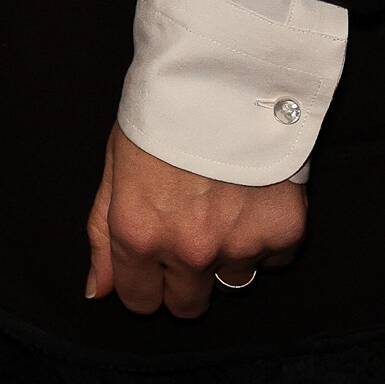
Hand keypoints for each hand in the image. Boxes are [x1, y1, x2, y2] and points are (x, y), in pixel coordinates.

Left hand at [84, 124, 305, 321]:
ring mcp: (240, 244)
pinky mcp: (284, 231)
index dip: (145, 283)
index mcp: (138, 236)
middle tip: (191, 235)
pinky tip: (254, 198)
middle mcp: (189, 250)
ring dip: (228, 256)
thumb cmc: (161, 116)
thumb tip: (100, 290)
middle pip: (188, 306)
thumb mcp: (115, 169)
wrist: (225, 77)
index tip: (154, 264)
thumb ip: (104, 237)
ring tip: (224, 207)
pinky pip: (274, 259)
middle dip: (185, 280)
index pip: (140, 301)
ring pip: (233, 282)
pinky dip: (266, 237)